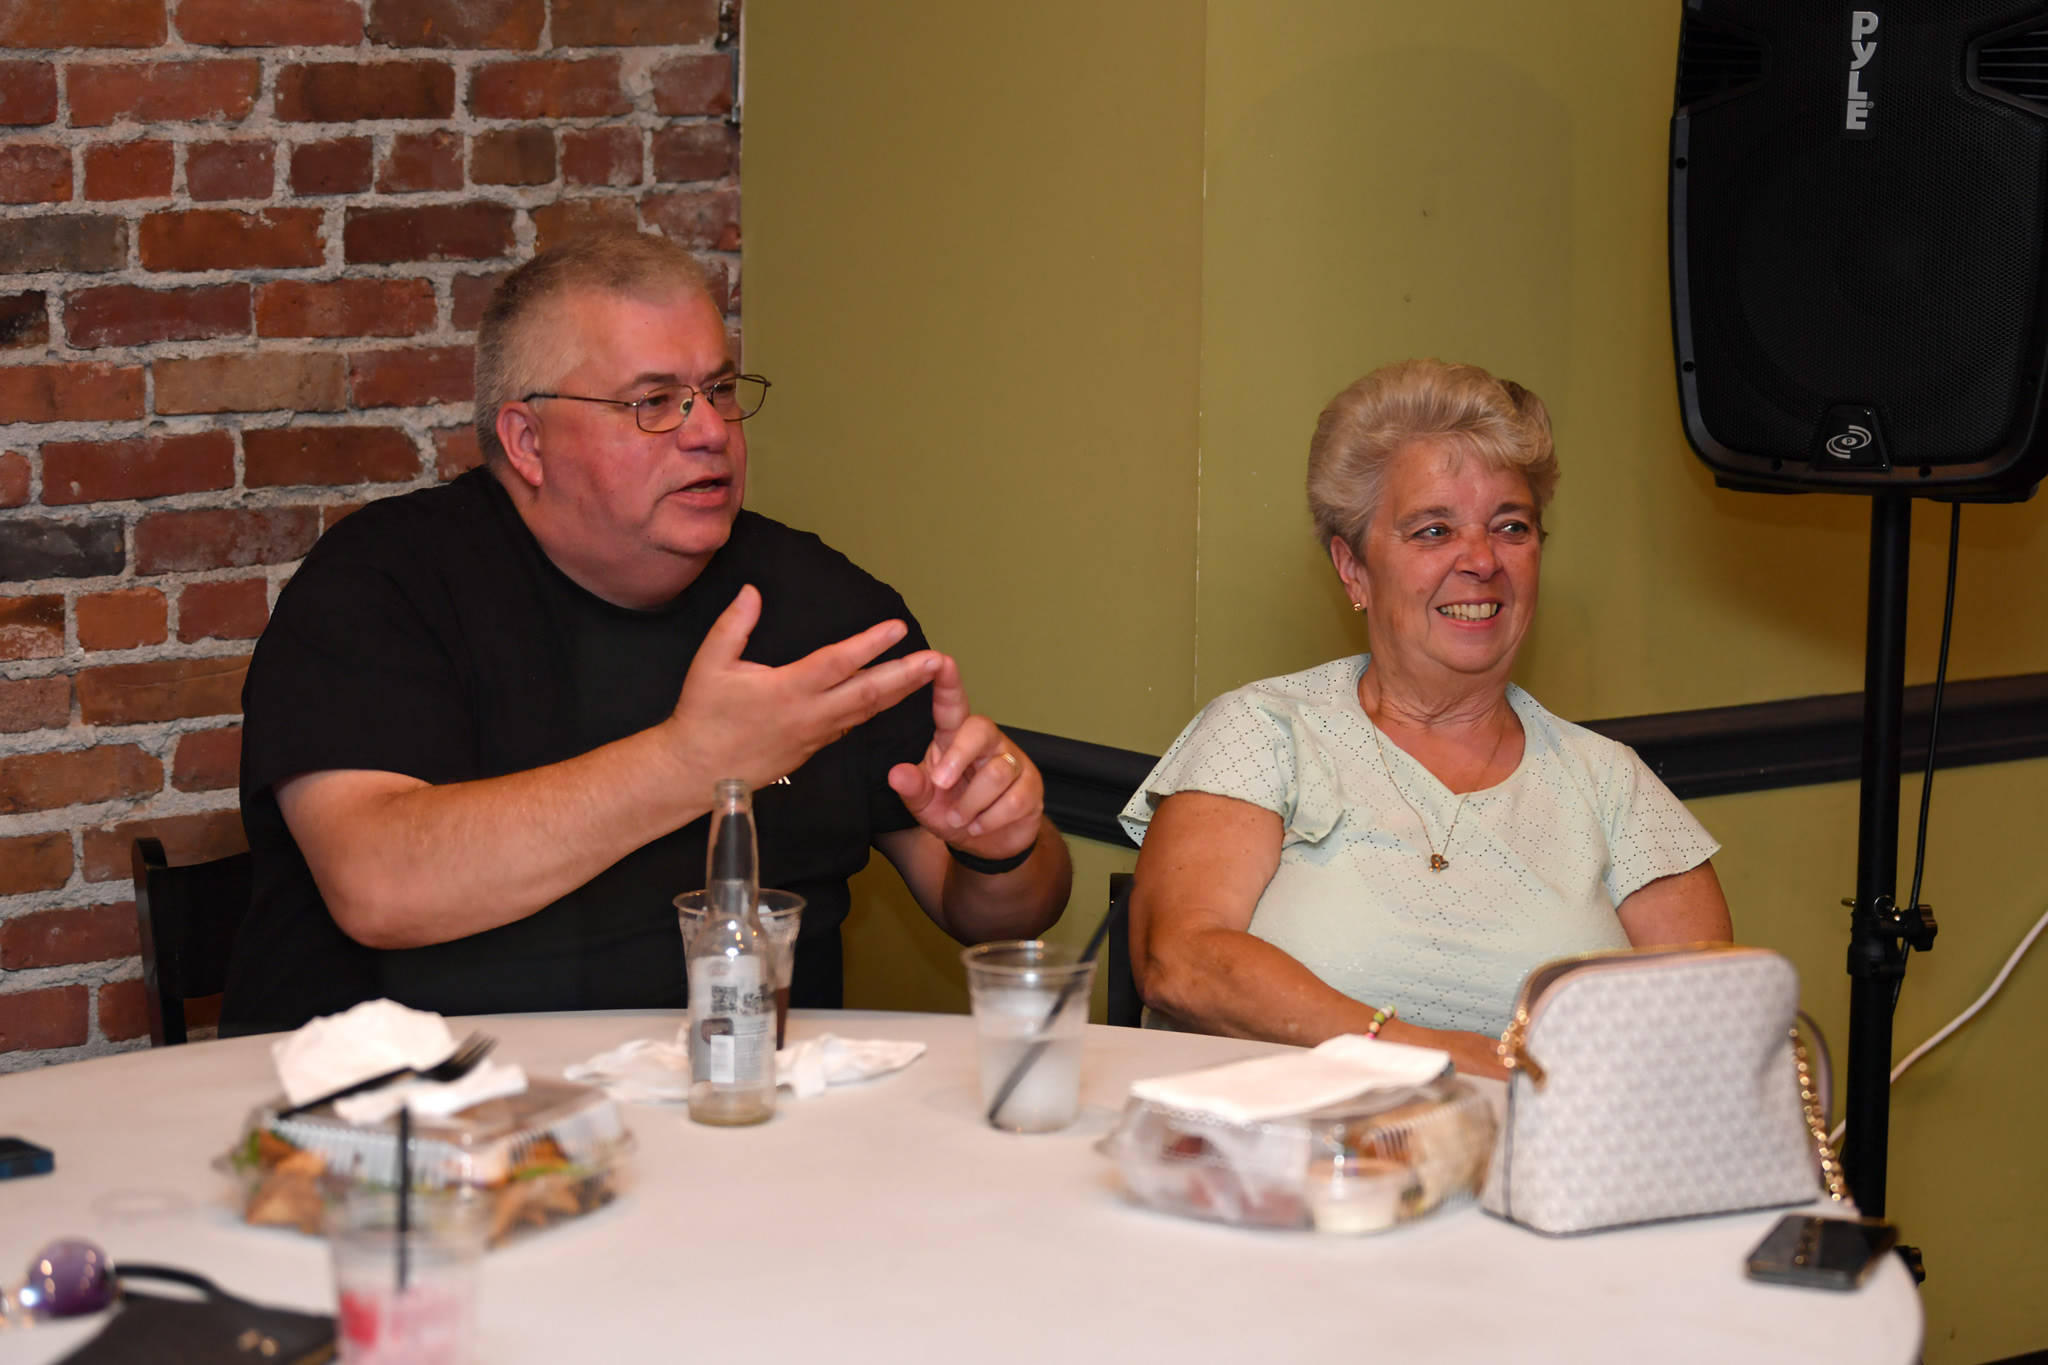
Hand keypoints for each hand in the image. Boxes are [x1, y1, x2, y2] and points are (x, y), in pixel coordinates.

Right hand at [667, 585, 942, 792]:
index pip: (837, 663)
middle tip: (938, 661)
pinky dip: (875, 709)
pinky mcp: (813, 749)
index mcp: (787, 690)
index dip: (869, 645)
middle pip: (868, 693)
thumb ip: (734, 626)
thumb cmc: (702, 716)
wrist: (697, 771)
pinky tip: (891, 696)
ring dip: (900, 692)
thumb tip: (752, 592)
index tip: (897, 629)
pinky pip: (851, 726)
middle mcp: (809, 715)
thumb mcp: (709, 665)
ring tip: (927, 674)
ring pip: (866, 712)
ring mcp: (815, 735)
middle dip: (906, 676)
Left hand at [887, 655, 1042, 859]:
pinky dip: (991, 818)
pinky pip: (1015, 798)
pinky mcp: (1032, 786)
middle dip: (959, 757)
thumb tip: (897, 774)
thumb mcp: (925, 805)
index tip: (940, 660)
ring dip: (972, 803)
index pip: (952, 704)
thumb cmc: (954, 812)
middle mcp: (986, 742)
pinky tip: (979, 825)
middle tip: (941, 783)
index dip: (947, 683)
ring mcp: (1013, 762)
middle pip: (980, 729)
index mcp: (955, 738)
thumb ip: (912, 789)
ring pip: (997, 772)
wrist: (988, 845)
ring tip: (959, 819)